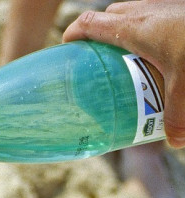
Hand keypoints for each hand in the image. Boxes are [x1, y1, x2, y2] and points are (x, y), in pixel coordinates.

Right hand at [63, 0, 184, 147]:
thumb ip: (177, 119)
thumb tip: (175, 142)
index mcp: (134, 28)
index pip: (90, 24)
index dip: (73, 35)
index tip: (67, 51)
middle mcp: (147, 11)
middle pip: (110, 16)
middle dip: (99, 34)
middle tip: (98, 61)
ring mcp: (166, 6)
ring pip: (134, 13)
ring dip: (126, 31)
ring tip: (130, 59)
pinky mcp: (181, 10)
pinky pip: (156, 16)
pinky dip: (150, 31)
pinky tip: (163, 52)